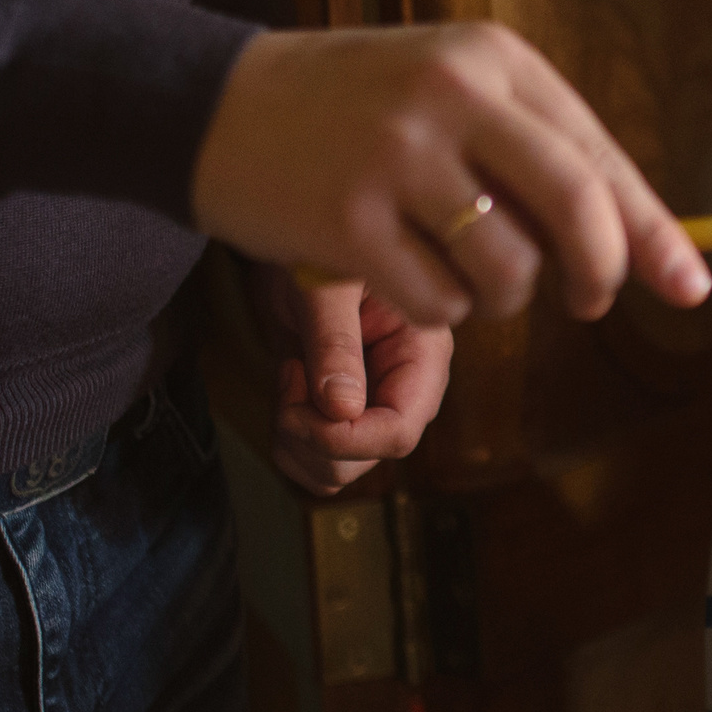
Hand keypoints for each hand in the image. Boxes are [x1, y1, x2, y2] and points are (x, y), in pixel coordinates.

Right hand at [192, 23, 711, 328]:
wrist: (212, 104)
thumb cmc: (359, 112)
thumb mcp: (453, 95)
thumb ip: (539, 157)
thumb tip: (639, 247)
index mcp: (494, 60)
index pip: (600, 158)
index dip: (652, 233)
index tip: (690, 288)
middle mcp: (452, 96)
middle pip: (576, 207)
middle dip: (601, 272)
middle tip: (590, 301)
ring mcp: (396, 155)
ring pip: (508, 269)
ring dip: (498, 297)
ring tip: (457, 267)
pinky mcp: (346, 218)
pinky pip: (438, 302)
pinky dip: (436, 309)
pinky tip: (400, 272)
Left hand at [255, 264, 453, 495]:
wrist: (295, 240)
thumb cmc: (317, 248)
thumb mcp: (323, 286)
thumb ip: (335, 343)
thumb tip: (342, 411)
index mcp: (422, 354)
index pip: (399, 429)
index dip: (345, 435)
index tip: (299, 400)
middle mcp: (406, 388)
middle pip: (369, 458)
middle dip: (313, 435)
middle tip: (291, 378)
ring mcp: (375, 404)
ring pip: (340, 471)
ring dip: (297, 441)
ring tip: (290, 378)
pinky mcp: (343, 413)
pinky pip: (318, 463)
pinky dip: (289, 443)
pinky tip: (290, 388)